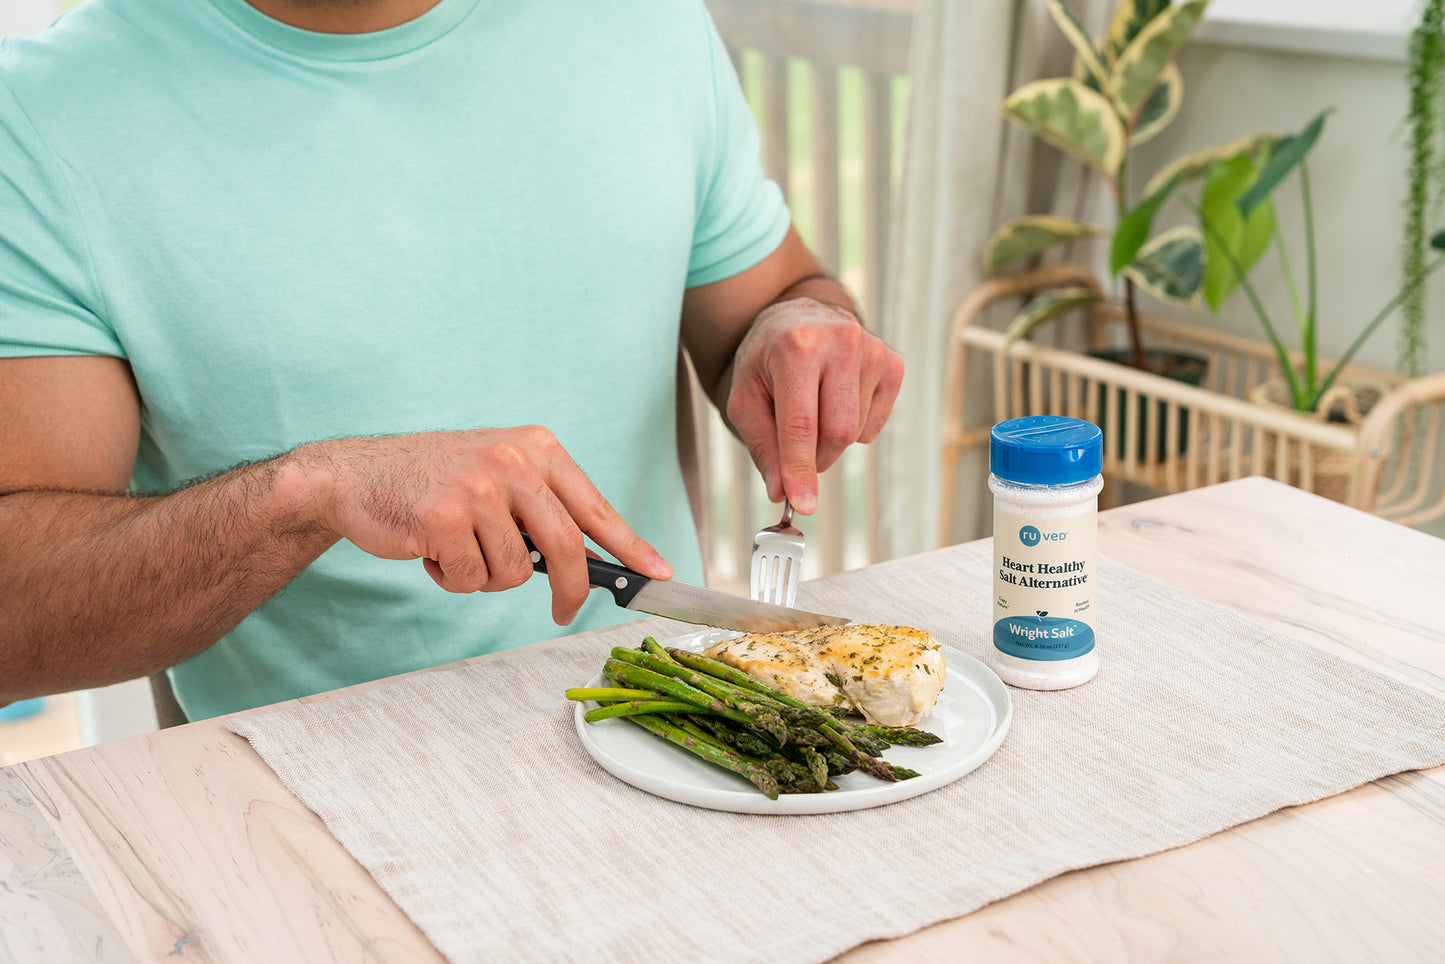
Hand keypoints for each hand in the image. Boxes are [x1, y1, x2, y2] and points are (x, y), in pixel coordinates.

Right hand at [294, 427, 671, 624]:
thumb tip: (597, 560)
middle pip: (568, 548)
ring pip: (516, 572)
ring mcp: (480, 488)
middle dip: (572, 592)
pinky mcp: (446, 517)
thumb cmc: (433, 483)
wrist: (355, 475)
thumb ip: (544, 509)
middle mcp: (515, 461)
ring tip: (459, 549)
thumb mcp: (499, 477)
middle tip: (564, 613)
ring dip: (488, 578)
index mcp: (537, 448)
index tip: (660, 574)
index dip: (632, 547)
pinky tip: (432, 551)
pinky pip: (474, 579)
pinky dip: (454, 579)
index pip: (596, 508)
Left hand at [725, 297, 903, 512]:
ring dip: (831, 441)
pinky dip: (854, 428)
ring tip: (813, 409)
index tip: (803, 504)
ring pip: (856, 432)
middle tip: (796, 449)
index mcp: (796, 347)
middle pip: (837, 433)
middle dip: (815, 457)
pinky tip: (837, 401)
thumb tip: (781, 491)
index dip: (801, 469)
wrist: (798, 318)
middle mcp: (840, 342)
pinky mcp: (893, 364)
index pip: (802, 424)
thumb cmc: (768, 360)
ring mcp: (873, 351)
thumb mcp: (746, 398)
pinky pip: (875, 425)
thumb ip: (763, 446)